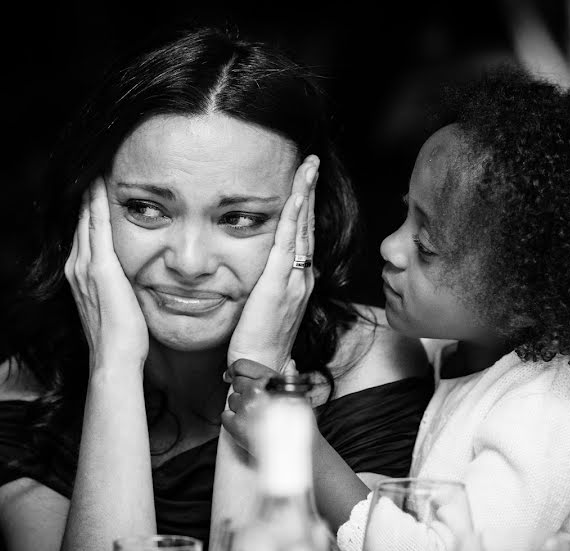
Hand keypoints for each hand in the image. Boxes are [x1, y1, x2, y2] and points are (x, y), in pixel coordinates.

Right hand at [64, 177, 148, 367]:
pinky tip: (102, 182)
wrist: (114, 357)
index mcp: (80, 275)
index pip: (85, 232)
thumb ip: (120, 286)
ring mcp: (85, 266)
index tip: (98, 186)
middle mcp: (76, 267)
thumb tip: (131, 280)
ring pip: (86, 218)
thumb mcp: (118, 304)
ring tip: (98, 167)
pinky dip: (98, 202)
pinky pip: (97, 225)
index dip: (90, 209)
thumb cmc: (122, 338)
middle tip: (96, 167)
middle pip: (81, 220)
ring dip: (90, 192)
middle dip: (87, 195)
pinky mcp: (100, 268)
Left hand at [220, 358, 299, 452]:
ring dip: (240, 407)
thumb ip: (292, 379)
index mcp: (270, 381)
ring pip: (232, 400)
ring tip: (255, 417)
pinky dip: (232, 420)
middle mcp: (256, 392)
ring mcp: (245, 408)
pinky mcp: (236, 425)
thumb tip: (291, 366)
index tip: (232, 375)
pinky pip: (225, 416)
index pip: (242, 366)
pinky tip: (245, 425)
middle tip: (256, 404)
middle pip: (237, 384)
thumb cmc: (298, 425)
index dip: (236, 370)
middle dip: (244, 392)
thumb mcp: (300, 396)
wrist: (293, 451)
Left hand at [227, 155, 318, 371]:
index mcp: (297, 282)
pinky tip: (296, 196)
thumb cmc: (258, 346)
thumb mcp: (264, 311)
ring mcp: (294, 281)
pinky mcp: (280, 285)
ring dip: (306, 195)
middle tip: (311, 161)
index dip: (305, 207)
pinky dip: (294, 217)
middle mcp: (302, 278)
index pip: (303, 236)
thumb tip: (261, 276)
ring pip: (303, 229)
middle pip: (308, 226)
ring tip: (308, 167)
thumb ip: (267, 289)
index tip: (304, 181)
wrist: (260, 370)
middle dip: (310, 191)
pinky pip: (289, 244)